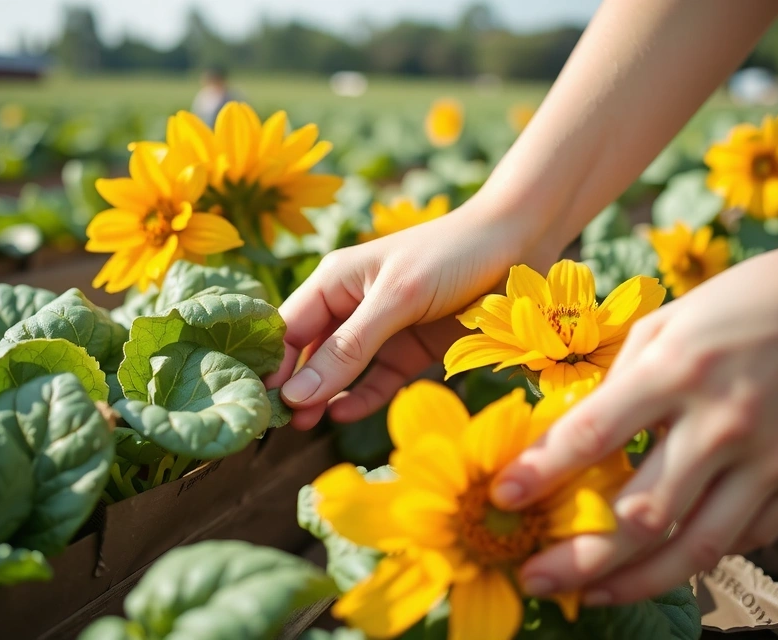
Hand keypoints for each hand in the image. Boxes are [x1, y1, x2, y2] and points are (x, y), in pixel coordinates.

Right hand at [268, 198, 531, 428]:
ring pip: (341, 371)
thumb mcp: (396, 299)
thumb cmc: (453, 254)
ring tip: (304, 426)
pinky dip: (361, 398)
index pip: (286, 329)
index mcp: (334, 280)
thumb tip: (295, 395)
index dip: (270, 365)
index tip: (255, 403)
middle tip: (275, 425)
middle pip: (309, 353)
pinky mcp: (412, 349)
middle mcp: (351, 305)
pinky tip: (342, 416)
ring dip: (323, 396)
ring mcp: (383, 329)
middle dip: (293, 386)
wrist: (521, 243)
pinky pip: (377, 381)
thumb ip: (348, 348)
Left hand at [490, 231, 777, 604]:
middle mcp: (722, 420)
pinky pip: (743, 538)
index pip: (593, 433)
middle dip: (578, 556)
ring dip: (634, 582)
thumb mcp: (671, 320)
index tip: (502, 497)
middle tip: (535, 578)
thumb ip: (622, 378)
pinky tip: (659, 566)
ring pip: (694, 548)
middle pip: (641, 513)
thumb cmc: (747, 301)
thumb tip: (574, 432)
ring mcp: (770, 458)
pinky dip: (696, 557)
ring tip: (589, 595)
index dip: (542, 471)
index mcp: (678, 368)